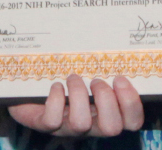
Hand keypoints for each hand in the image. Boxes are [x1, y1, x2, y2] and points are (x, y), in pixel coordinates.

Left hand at [9, 75, 142, 136]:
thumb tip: (111, 33)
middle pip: (112, 128)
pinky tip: (55, 85)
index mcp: (106, 113)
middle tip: (94, 80)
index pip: (132, 122)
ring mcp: (67, 128)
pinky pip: (52, 121)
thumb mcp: (88, 70)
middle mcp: (91, 124)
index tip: (120, 78)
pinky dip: (55, 100)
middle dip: (106, 100)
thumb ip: (102, 62)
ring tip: (72, 78)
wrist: (29, 89)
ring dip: (78, 96)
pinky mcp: (44, 125)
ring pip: (81, 123)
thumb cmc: (66, 76)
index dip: (131, 104)